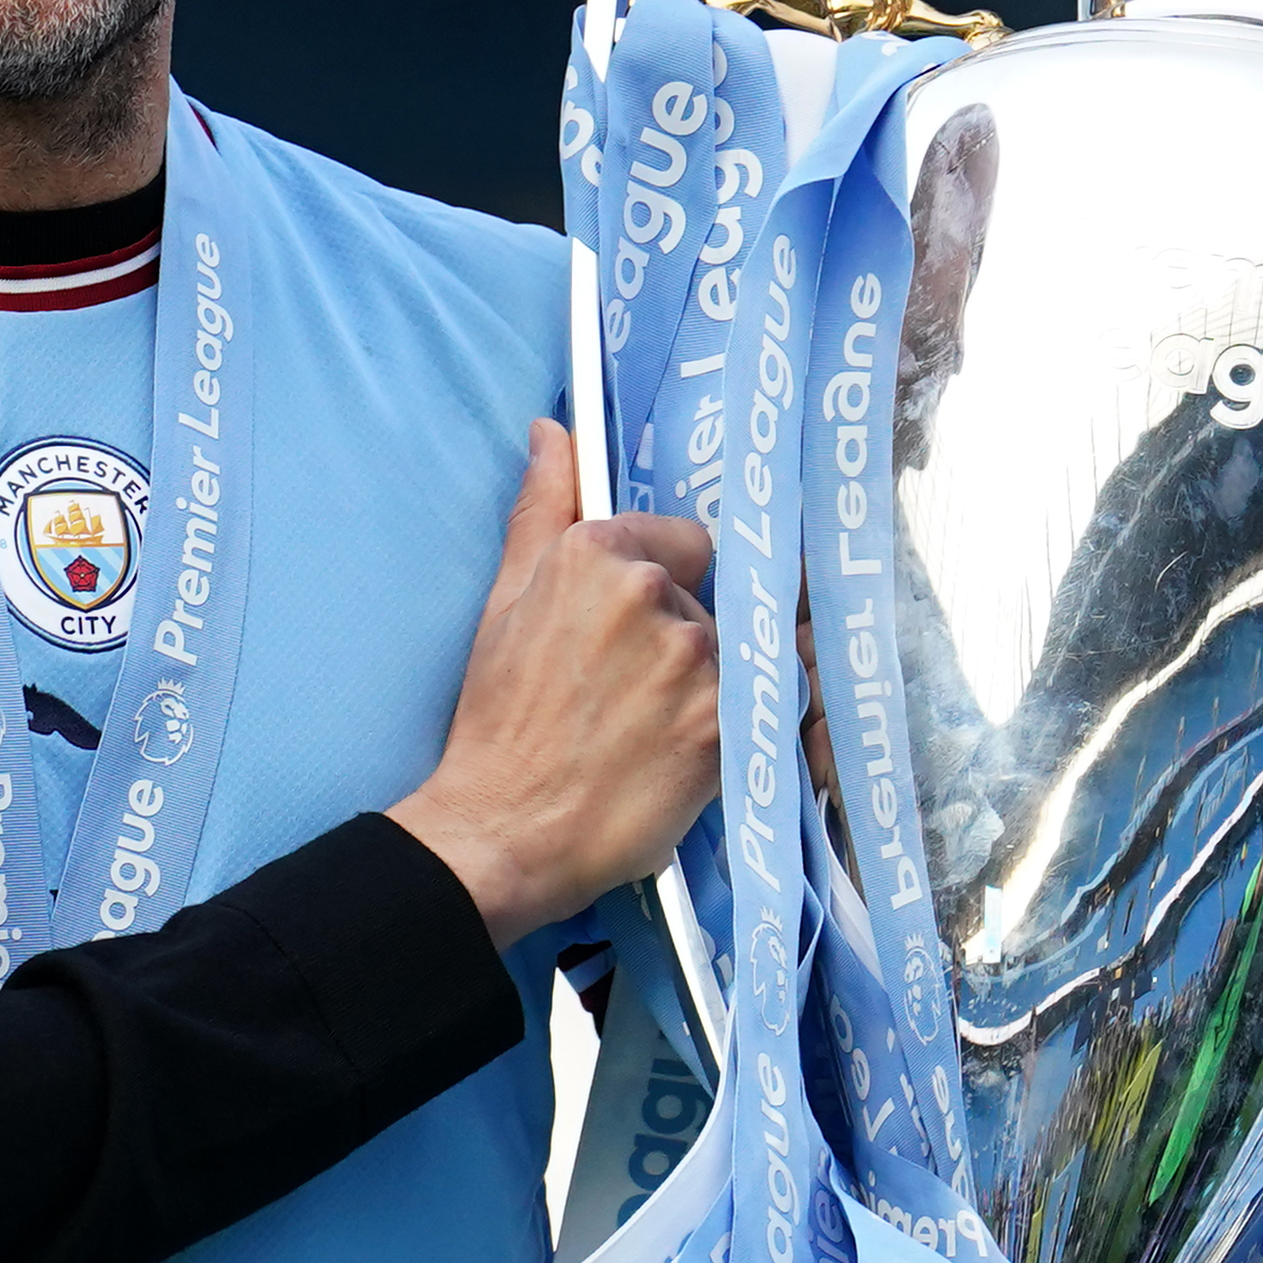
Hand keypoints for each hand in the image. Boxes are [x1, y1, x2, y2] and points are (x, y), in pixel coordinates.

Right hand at [390, 425, 719, 945]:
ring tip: (654, 732)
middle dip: (686, 639)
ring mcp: (698, 660)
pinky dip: (738, 724)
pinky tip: (686, 751)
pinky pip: (765, 703)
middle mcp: (655, 595)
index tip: (635, 635)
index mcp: (599, 554)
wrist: (504, 830)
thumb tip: (554, 432)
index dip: (667, 588)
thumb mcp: (504, 602)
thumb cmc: (497, 722)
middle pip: (715, 601)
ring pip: (741, 654)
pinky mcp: (728, 722)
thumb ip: (543, 508)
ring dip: (713, 686)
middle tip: (630, 695)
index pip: (687, 542)